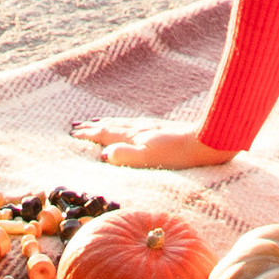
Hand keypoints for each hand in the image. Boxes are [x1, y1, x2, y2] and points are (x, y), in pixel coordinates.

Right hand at [70, 118, 232, 170]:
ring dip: (107, 122)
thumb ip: (126, 155)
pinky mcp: (162, 128)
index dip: (89, 134)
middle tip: (76, 125)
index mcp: (134, 136)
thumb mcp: (149, 158)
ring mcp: (151, 126)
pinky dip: (124, 123)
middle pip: (112, 125)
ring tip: (96, 121)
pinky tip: (129, 125)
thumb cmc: (178, 154)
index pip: (106, 133)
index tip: (73, 133)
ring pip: (123, 123)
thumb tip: (103, 155)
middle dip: (93, 126)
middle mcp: (140, 128)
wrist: (205, 141)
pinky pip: (134, 123)